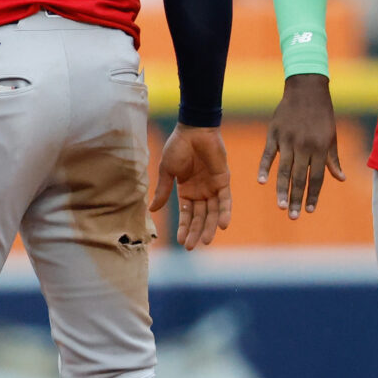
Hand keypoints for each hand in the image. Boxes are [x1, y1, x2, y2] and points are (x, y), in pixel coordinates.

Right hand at [151, 124, 231, 248]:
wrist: (194, 130)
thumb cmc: (178, 147)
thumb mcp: (167, 171)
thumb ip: (163, 191)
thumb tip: (152, 210)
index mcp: (186, 190)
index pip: (186, 214)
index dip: (184, 228)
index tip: (182, 242)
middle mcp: (200, 191)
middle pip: (199, 217)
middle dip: (196, 232)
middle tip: (192, 248)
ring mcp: (212, 187)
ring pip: (213, 212)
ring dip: (210, 226)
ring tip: (206, 240)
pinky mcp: (224, 180)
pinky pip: (225, 200)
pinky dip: (225, 212)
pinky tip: (222, 225)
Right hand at [257, 73, 345, 218]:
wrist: (307, 88)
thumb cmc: (322, 114)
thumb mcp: (331, 135)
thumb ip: (333, 158)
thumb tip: (340, 179)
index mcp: (320, 148)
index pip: (317, 177)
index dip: (313, 195)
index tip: (309, 210)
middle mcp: (304, 146)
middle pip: (299, 178)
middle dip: (296, 198)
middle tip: (292, 216)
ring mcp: (288, 140)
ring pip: (284, 170)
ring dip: (282, 190)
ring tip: (281, 206)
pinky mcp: (274, 133)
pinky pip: (268, 154)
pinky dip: (264, 167)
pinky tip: (261, 181)